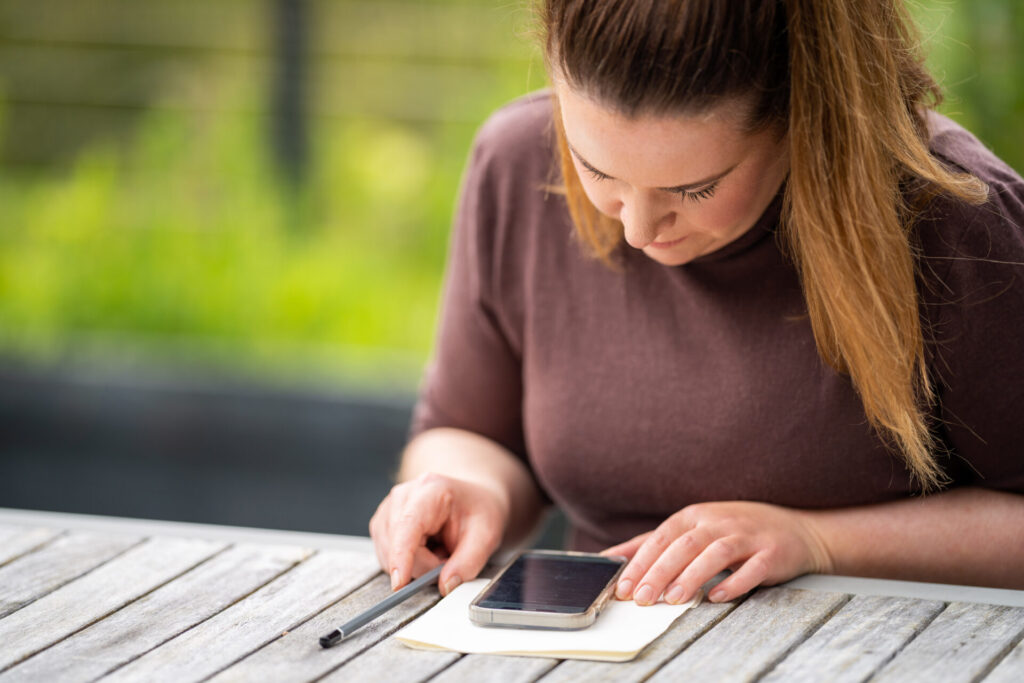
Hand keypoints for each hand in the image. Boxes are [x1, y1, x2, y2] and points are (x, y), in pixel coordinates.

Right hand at [369, 472, 507, 595]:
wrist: (473, 499)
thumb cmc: (478, 510)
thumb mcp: (486, 535)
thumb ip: (468, 562)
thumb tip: (446, 586)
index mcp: (431, 490)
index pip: (408, 525)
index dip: (402, 556)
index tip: (400, 583)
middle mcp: (403, 496)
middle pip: (397, 545)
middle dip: (424, 565)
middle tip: (449, 558)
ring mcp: (389, 509)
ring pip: (388, 554)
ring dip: (415, 564)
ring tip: (439, 550)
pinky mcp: (383, 523)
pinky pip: (386, 555)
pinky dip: (407, 562)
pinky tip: (425, 550)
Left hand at [602, 501, 831, 604]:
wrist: (795, 529)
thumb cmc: (735, 531)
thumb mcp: (691, 529)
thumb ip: (652, 543)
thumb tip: (610, 557)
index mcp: (695, 515)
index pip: (662, 537)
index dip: (641, 562)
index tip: (623, 587)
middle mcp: (719, 522)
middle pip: (684, 545)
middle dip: (659, 572)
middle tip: (642, 598)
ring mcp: (747, 536)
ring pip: (715, 553)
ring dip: (692, 576)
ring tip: (673, 599)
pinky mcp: (772, 553)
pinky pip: (753, 568)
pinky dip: (735, 582)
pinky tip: (717, 597)